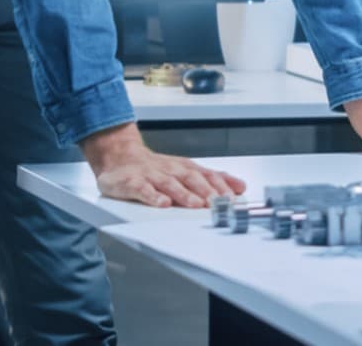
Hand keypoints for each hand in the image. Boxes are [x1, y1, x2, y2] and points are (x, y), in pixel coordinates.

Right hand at [80, 122, 246, 207]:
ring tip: (196, 204)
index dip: (222, 186)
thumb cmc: (157, 168)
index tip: (234, 198)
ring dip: (184, 194)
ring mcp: (152, 176)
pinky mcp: (133, 183)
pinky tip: (162, 204)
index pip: (208, 175)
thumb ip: (213, 179)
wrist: (121, 156)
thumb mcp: (187, 170)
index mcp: (186, 168)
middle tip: (219, 203)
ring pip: (170, 184)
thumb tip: (240, 186)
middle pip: (192, 178)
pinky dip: (153, 197)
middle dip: (207, 190)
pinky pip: (143, 190)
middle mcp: (171, 170)